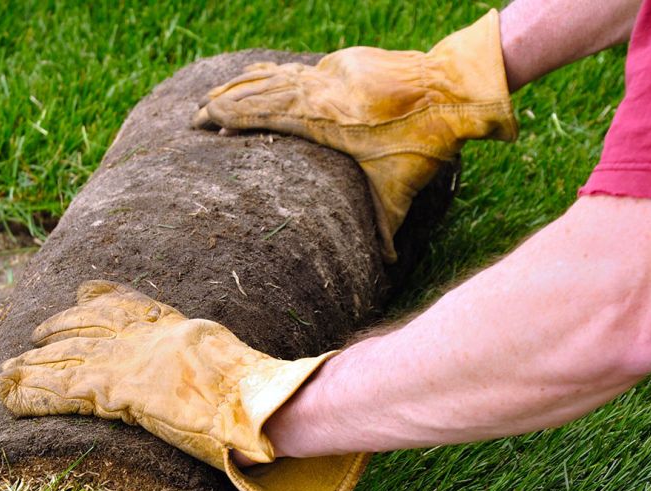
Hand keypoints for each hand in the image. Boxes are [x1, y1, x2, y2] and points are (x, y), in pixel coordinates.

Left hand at [0, 281, 368, 490]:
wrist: (253, 399)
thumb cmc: (256, 393)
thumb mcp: (236, 366)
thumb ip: (219, 364)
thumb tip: (245, 391)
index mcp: (169, 327)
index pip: (122, 305)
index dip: (94, 303)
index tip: (77, 296)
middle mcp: (139, 338)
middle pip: (80, 330)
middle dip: (49, 339)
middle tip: (22, 348)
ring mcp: (123, 361)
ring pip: (60, 360)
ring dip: (25, 371)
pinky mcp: (111, 390)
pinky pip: (59, 392)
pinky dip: (29, 396)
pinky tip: (5, 400)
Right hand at [193, 10, 515, 261]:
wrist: (455, 88)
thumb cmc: (426, 142)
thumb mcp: (401, 189)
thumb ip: (386, 226)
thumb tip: (388, 268)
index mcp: (323, 119)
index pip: (264, 112)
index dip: (230, 115)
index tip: (202, 122)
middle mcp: (322, 89)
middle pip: (260, 90)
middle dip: (225, 100)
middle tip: (195, 113)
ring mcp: (334, 70)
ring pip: (278, 74)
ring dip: (246, 84)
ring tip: (217, 93)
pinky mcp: (349, 61)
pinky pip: (302, 69)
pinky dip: (277, 76)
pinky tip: (264, 78)